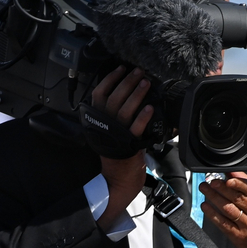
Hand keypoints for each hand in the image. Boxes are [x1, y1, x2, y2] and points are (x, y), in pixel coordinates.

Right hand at [91, 66, 153, 230]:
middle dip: (127, 82)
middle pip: (113, 98)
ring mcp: (115, 134)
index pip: (99, 94)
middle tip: (139, 72)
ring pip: (123, 109)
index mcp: (97, 119)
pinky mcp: (128, 144)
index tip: (121, 68)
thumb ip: (115, 115)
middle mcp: (103, 124)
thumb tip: (128, 94)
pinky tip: (150, 107)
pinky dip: (142, 117)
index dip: (110, 79)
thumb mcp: (111, 131)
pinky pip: (135, 128)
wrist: (117, 179)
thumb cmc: (117, 154)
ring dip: (136, 94)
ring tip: (146, 83)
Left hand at [199, 172, 246, 247]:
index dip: (237, 182)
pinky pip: (223, 223)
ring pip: (228, 208)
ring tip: (205, 189)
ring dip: (214, 197)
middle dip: (221, 187)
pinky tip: (205, 206)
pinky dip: (212, 214)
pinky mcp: (238, 236)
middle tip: (211, 180)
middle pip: (237, 197)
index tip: (226, 176)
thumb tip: (234, 173)